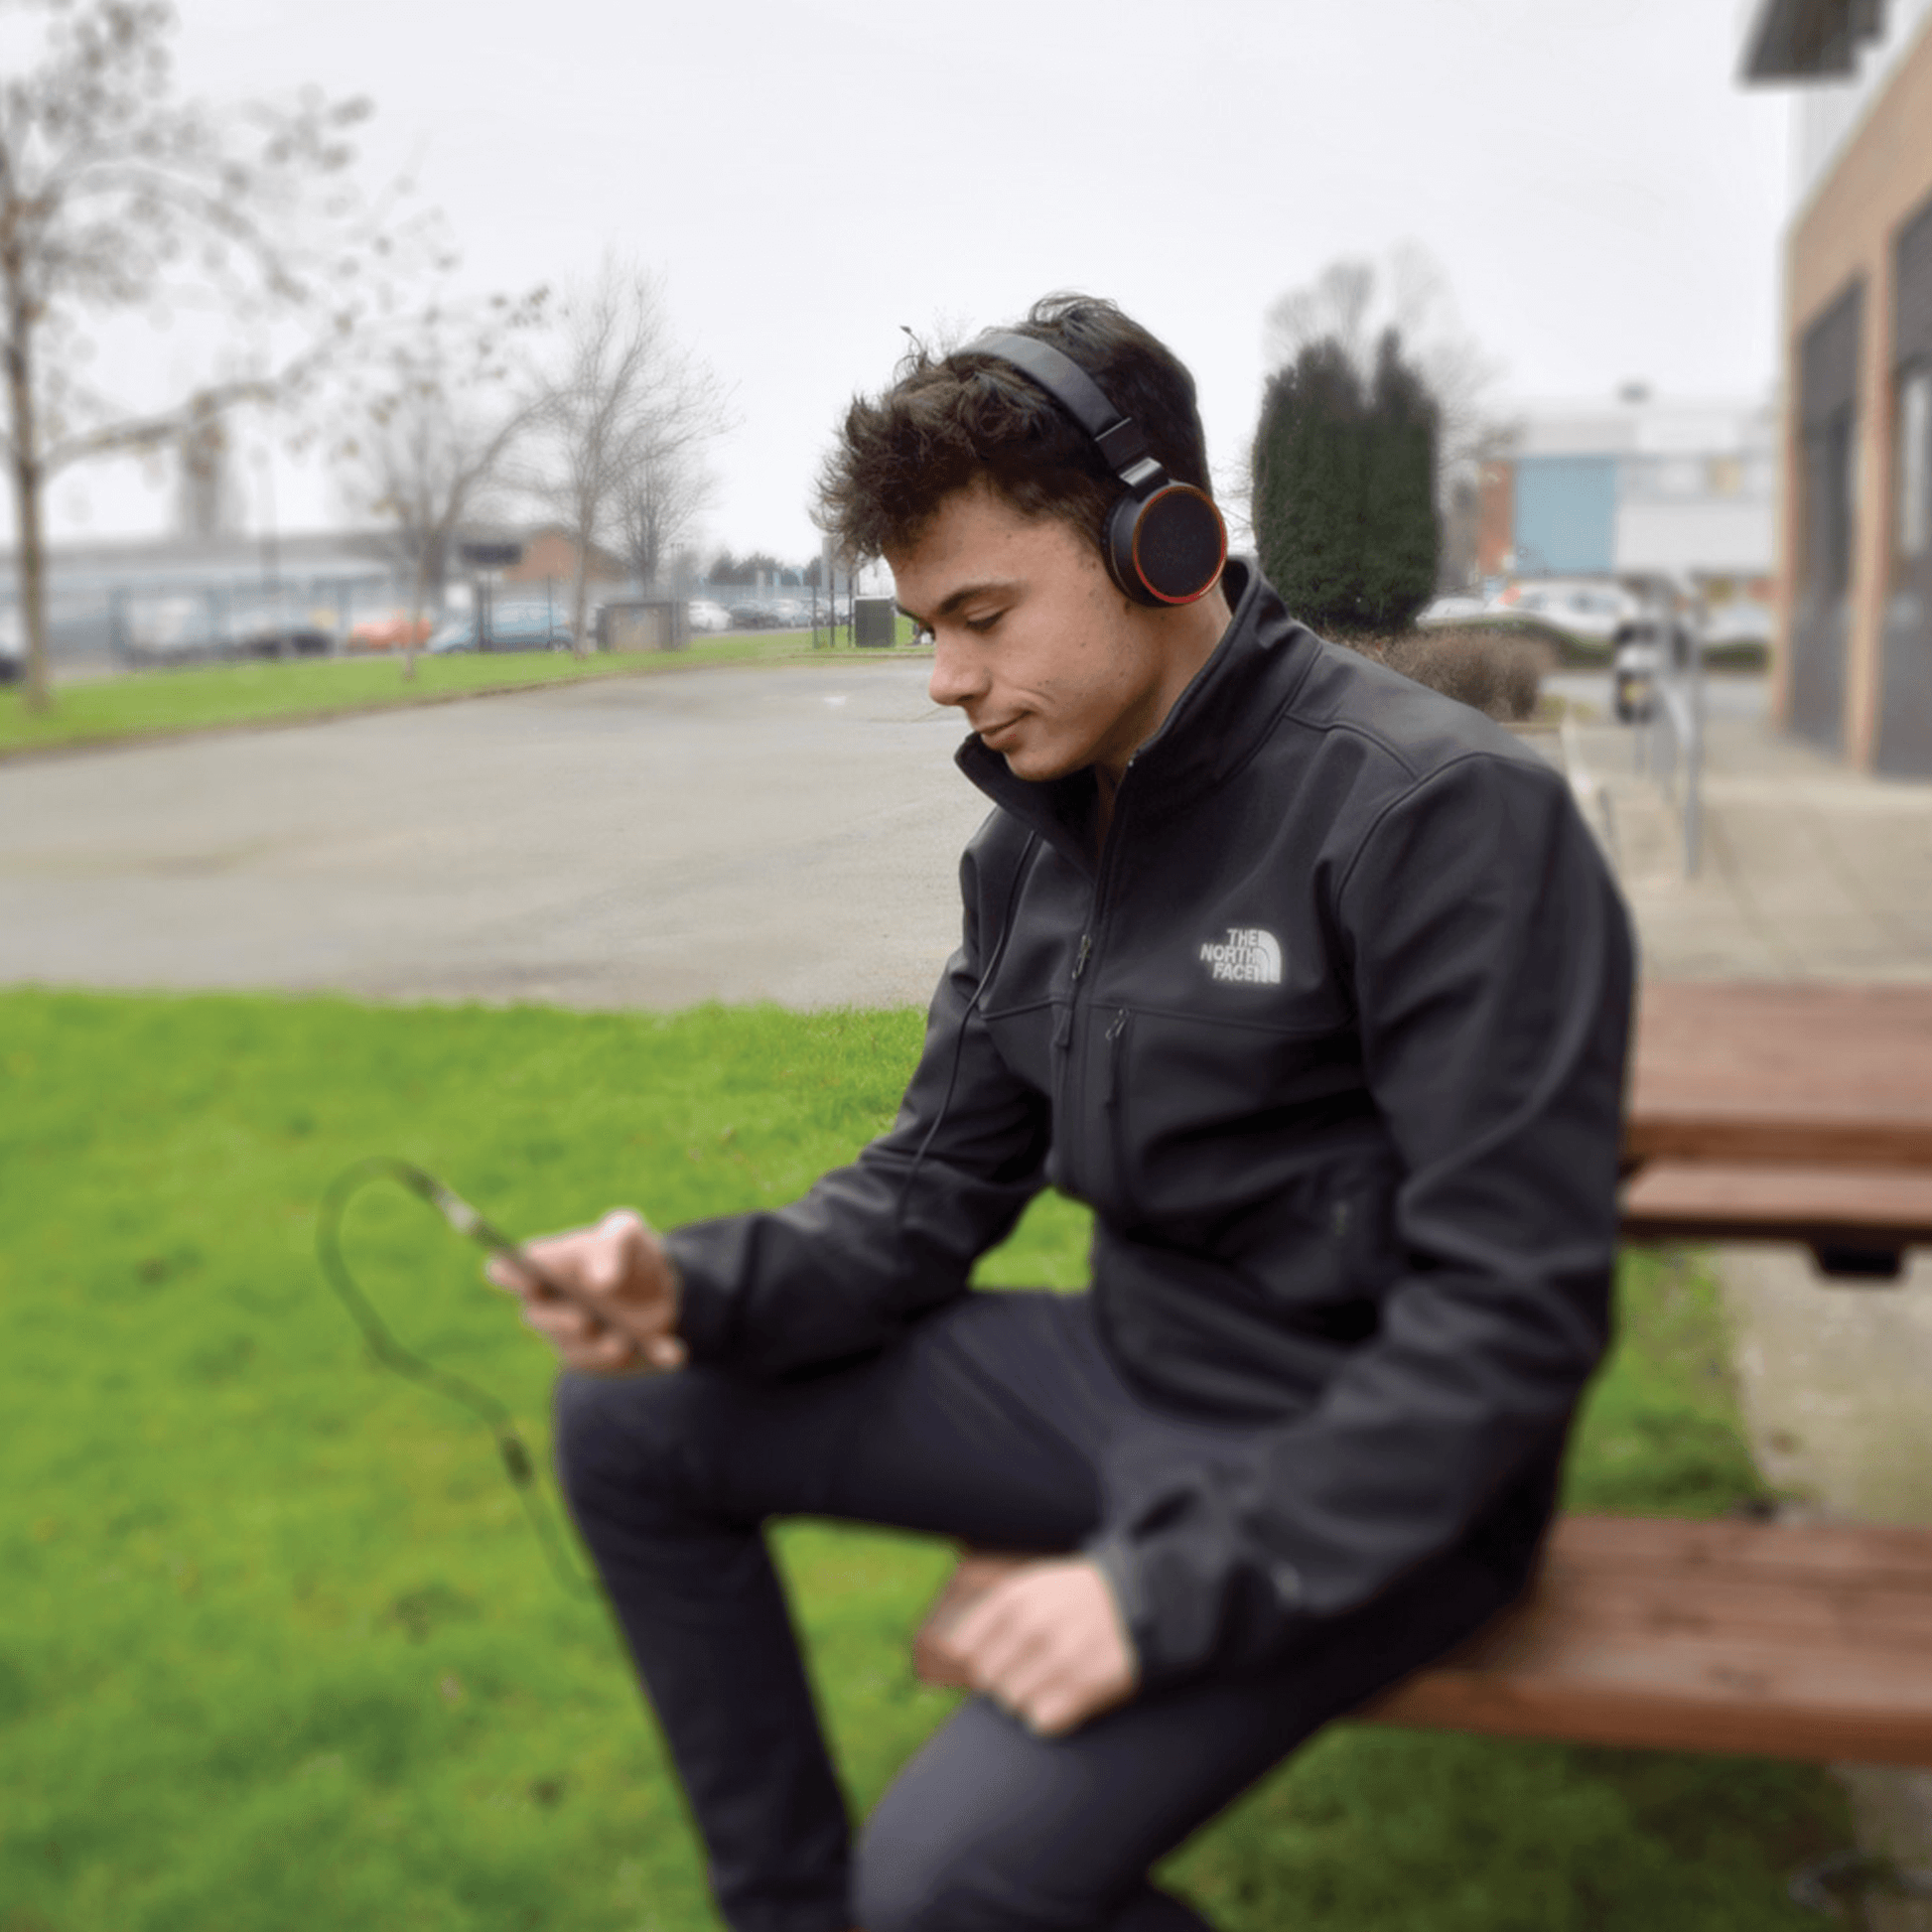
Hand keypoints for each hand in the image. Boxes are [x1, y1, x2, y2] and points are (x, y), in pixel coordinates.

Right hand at [485, 1208, 685, 1375]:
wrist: (666, 1287)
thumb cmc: (631, 1253)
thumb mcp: (627, 1233)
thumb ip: (613, 1244)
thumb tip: (600, 1281)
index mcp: (547, 1266)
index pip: (505, 1270)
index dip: (508, 1274)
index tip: (531, 1281)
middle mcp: (550, 1306)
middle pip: (537, 1316)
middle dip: (558, 1320)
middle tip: (584, 1320)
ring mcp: (571, 1337)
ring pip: (574, 1350)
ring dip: (599, 1349)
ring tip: (624, 1344)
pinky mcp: (599, 1361)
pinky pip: (616, 1367)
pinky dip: (647, 1359)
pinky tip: (674, 1353)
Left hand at [934, 1557, 1138, 1735]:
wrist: (1144, 1599)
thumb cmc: (1080, 1598)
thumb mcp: (1034, 1587)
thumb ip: (993, 1616)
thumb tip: (952, 1653)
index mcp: (1013, 1598)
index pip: (966, 1649)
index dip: (982, 1660)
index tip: (1003, 1660)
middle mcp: (1029, 1625)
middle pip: (988, 1680)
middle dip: (1007, 1680)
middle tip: (1035, 1671)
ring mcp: (1055, 1657)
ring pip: (1012, 1704)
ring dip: (1031, 1699)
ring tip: (1056, 1680)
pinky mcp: (1082, 1687)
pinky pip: (1041, 1722)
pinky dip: (1052, 1716)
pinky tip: (1070, 1695)